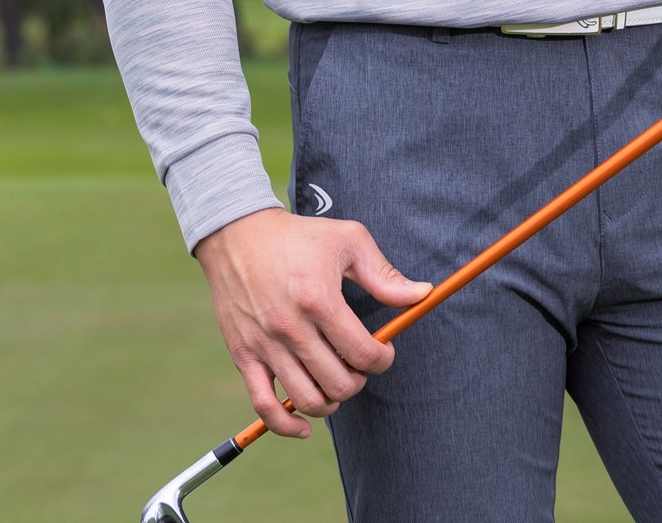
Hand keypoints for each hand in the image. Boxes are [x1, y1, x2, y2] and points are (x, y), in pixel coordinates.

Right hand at [195, 207, 431, 436]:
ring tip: (337, 382)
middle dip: (359, 380)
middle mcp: (291, 327)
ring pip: (307, 400)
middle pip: (338, 383)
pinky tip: (305, 423)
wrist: (239, 235)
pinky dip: (286, 425)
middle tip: (359, 364)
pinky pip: (264, 406)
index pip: (362, 352)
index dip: (382, 359)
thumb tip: (422, 295)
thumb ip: (384, 275)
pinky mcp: (244, 355)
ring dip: (331, 402)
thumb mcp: (349, 240)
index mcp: (319, 298)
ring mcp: (265, 345)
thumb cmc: (300, 236)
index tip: (384, 351)